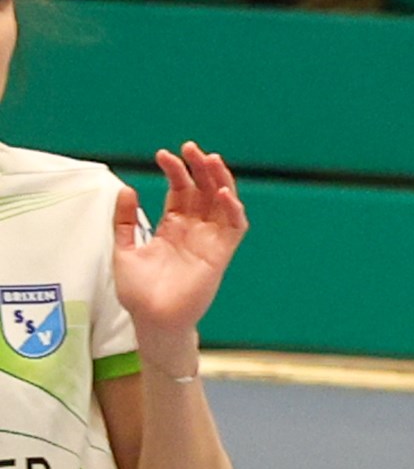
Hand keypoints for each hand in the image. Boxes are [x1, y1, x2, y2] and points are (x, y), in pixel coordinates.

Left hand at [112, 144, 246, 366]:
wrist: (152, 320)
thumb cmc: (139, 293)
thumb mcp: (123, 249)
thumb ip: (124, 220)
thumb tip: (127, 189)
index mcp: (173, 228)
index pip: (181, 190)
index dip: (175, 171)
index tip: (163, 155)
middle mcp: (194, 231)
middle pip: (204, 191)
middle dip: (200, 167)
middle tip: (190, 148)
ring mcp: (209, 242)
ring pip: (223, 204)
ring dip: (220, 180)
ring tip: (211, 160)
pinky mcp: (220, 255)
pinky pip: (234, 228)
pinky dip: (234, 210)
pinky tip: (224, 193)